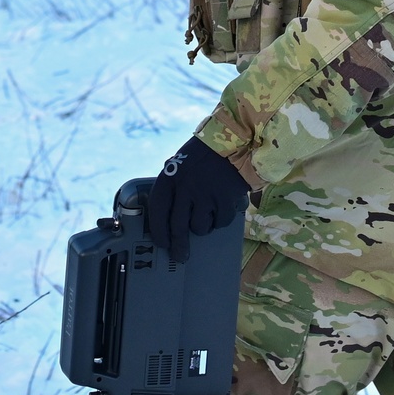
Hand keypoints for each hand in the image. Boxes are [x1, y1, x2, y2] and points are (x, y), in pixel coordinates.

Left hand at [148, 136, 249, 262]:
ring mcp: (205, 194)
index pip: (158, 211)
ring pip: (200, 228)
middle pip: (178, 227)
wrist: (236, 138)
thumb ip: (175, 186)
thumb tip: (168, 216)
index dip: (158, 231)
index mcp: (171, 176)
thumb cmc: (206, 152)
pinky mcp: (225, 200)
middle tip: (181, 256)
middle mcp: (185, 187)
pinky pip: (220, 223)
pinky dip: (221, 219)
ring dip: (203, 226)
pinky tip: (222, 206)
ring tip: (208, 211)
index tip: (162, 243)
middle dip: (179, 246)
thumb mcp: (182, 163)